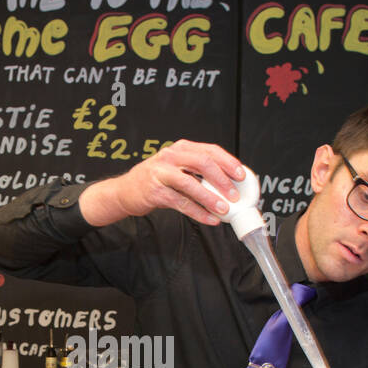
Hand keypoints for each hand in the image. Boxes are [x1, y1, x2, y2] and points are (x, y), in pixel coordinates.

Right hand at [78, 140, 245, 226]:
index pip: (209, 150)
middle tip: (234, 195)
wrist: (126, 191)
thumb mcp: (177, 168)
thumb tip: (228, 184)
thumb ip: (197, 171)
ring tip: (224, 209)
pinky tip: (210, 219)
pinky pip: (181, 203)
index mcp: (181, 148)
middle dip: (222, 180)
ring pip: (191, 184)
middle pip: (202, 163)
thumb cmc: (156, 180)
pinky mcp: (156, 192)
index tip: (241, 175)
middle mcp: (170, 157)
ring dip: (210, 198)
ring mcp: (161, 173)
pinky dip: (198, 212)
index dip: (228, 162)